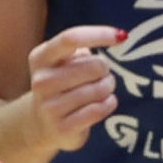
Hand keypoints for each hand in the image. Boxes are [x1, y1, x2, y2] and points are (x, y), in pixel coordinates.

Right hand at [23, 25, 122, 154]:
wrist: (41, 124)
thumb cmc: (61, 85)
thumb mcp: (63, 61)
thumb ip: (82, 47)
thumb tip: (118, 37)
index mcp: (40, 58)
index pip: (71, 38)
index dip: (99, 34)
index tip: (122, 36)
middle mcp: (41, 81)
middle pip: (93, 66)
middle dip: (105, 69)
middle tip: (103, 75)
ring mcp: (50, 106)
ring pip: (98, 89)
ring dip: (108, 87)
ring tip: (103, 89)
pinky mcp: (63, 127)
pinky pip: (98, 110)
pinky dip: (109, 104)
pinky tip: (106, 102)